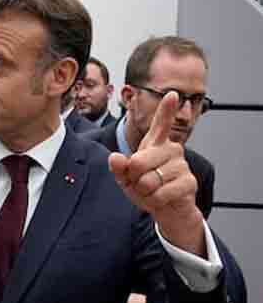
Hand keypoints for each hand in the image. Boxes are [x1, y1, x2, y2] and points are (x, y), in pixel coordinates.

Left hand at [108, 91, 204, 255]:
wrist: (166, 209)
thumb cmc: (145, 188)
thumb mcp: (126, 178)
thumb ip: (118, 168)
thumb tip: (113, 157)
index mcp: (156, 144)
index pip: (161, 124)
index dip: (166, 110)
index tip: (171, 93)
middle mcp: (171, 149)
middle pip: (138, 162)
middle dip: (133, 178)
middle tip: (141, 182)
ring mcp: (182, 165)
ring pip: (148, 180)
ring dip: (144, 191)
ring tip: (153, 190)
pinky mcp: (189, 182)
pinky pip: (160, 193)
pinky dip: (154, 200)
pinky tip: (161, 198)